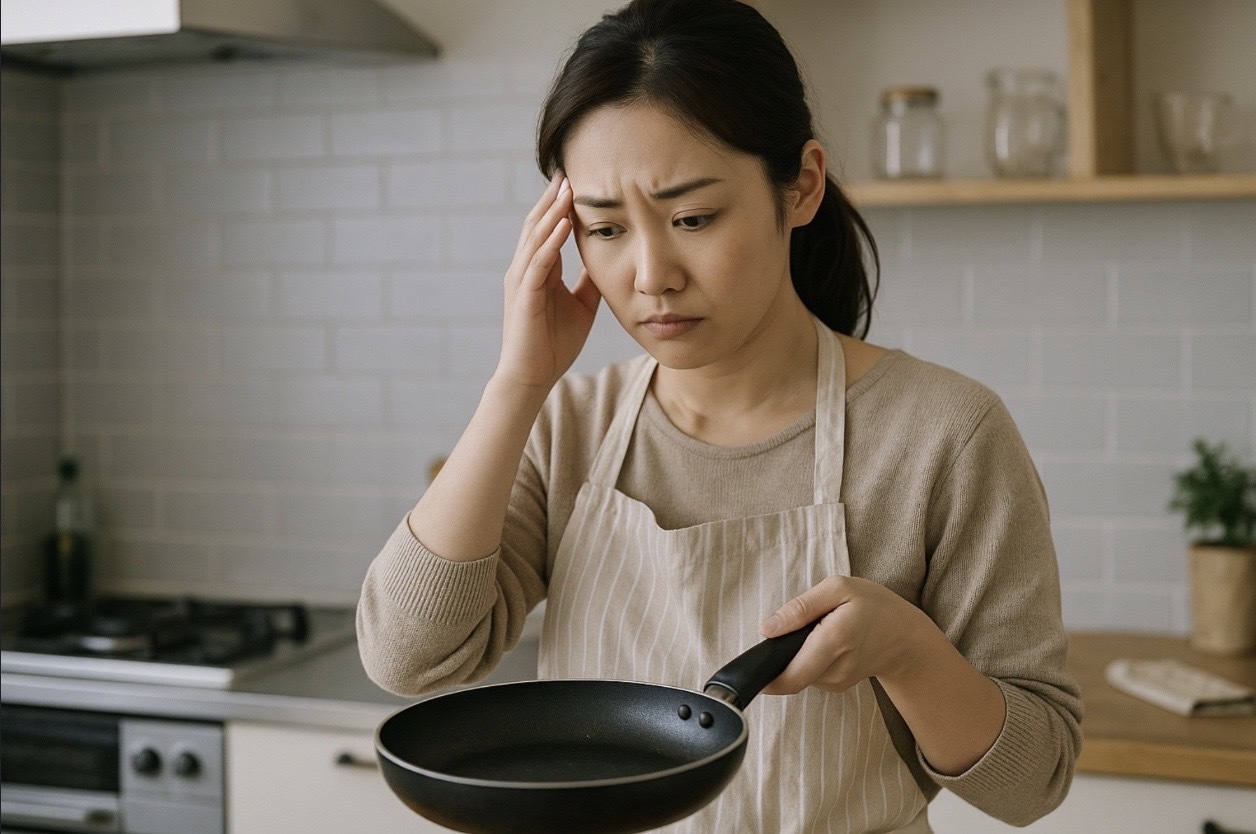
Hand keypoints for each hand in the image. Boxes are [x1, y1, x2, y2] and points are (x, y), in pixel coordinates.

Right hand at [496, 173, 601, 391]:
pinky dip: (550, 241)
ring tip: (567, 188)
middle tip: (568, 170)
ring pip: (535, 237)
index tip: (576, 181)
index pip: (546, 228)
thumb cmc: (554, 345)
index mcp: (538, 271)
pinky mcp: (524, 296)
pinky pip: (538, 262)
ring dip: (551, 211)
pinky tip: (562, 223)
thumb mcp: (581, 306)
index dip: (559, 205)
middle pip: (537, 224)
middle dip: (553, 198)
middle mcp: (524, 270)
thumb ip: (589, 281)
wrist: (532, 377)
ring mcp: (521, 281)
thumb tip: (607, 259)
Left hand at [758, 575, 932, 695]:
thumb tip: (767, 629)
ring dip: (795, 657)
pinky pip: (810, 675)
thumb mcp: (839, 588)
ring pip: (799, 675)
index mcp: (835, 639)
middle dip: (778, 660)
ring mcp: (838, 682)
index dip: (765, 676)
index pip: (791, 675)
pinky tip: (821, 643)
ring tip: (814, 632)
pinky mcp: (837, 686)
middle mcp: (836, 668)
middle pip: (790, 677)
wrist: (907, 637)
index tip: (750, 666)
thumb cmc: (873, 606)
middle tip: (784, 634)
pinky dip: (807, 660)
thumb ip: (801, 607)